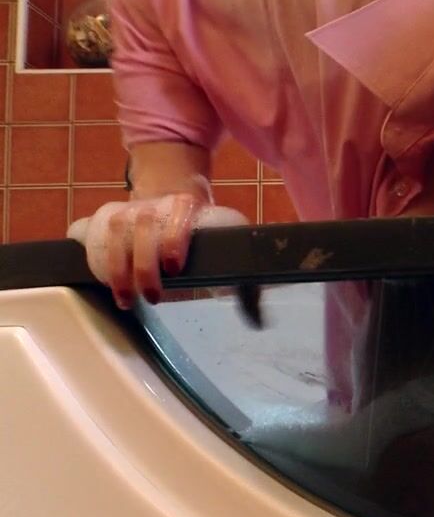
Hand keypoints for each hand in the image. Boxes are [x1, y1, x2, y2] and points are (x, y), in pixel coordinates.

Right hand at [67, 182, 248, 309]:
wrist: (173, 197)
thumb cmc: (204, 233)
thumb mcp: (226, 246)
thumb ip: (244, 281)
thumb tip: (259, 319)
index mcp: (186, 206)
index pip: (177, 218)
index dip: (173, 240)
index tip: (175, 268)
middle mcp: (153, 204)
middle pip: (140, 228)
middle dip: (143, 266)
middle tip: (153, 297)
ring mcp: (126, 208)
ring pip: (113, 233)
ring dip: (117, 270)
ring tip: (126, 300)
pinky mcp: (105, 216)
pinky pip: (91, 233)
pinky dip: (95, 259)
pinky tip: (105, 283)